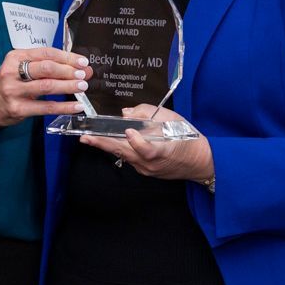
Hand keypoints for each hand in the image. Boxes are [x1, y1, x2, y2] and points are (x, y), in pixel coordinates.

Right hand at [0, 47, 92, 126]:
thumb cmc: (13, 82)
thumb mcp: (25, 68)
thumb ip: (51, 66)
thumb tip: (82, 68)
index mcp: (16, 57)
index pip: (46, 53)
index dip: (67, 57)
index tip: (82, 62)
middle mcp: (12, 72)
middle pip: (46, 68)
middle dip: (68, 70)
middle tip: (83, 74)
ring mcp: (14, 90)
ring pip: (47, 86)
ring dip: (68, 86)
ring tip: (82, 86)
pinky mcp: (18, 108)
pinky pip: (46, 107)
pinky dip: (64, 107)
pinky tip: (76, 106)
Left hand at [80, 104, 213, 182]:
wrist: (199, 161)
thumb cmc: (187, 137)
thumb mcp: (172, 118)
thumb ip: (148, 113)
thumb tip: (126, 114)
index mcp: (163, 149)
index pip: (147, 149)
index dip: (137, 141)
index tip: (129, 131)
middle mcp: (152, 163)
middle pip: (126, 152)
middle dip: (104, 144)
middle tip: (86, 137)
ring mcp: (147, 169)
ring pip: (124, 156)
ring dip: (106, 146)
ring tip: (89, 139)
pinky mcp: (145, 171)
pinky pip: (129, 158)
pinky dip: (118, 149)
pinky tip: (107, 142)